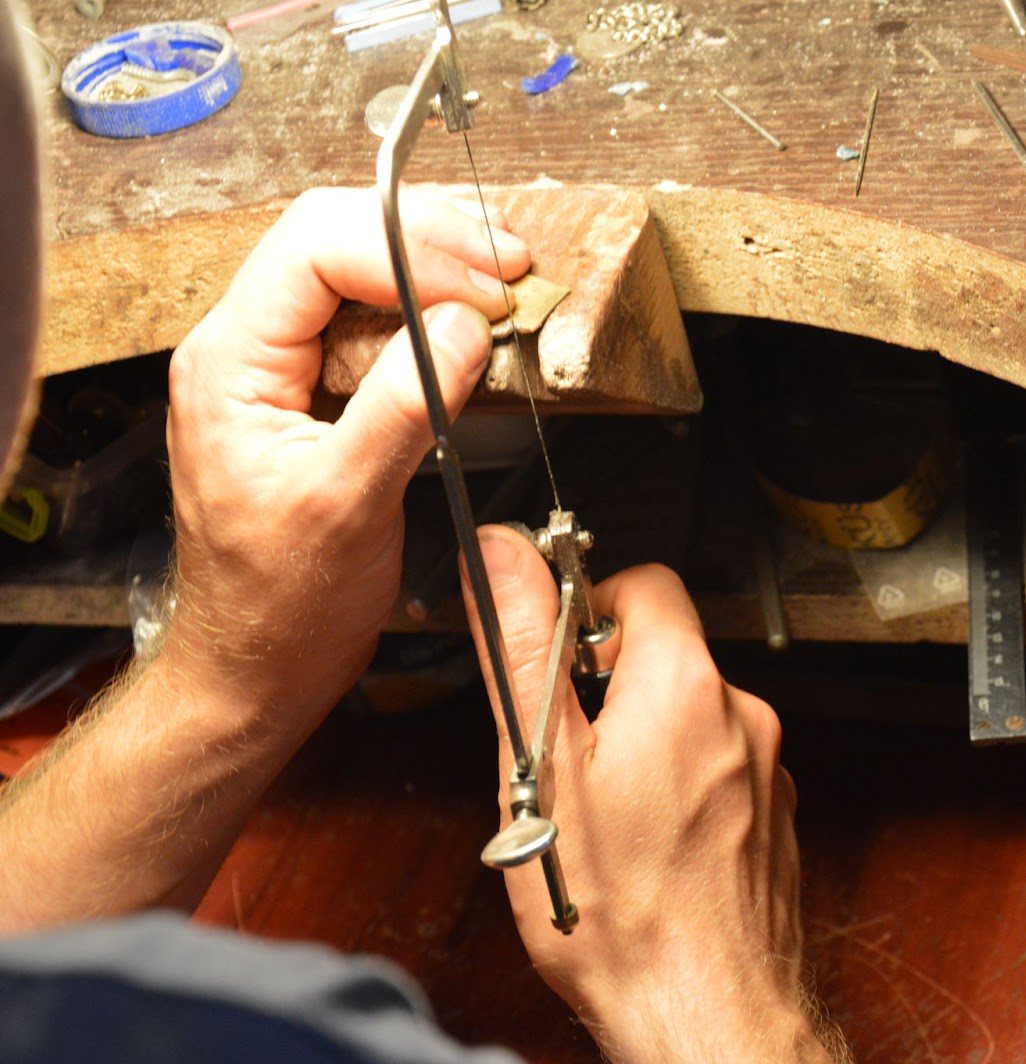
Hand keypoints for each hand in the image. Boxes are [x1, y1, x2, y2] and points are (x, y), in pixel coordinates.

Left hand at [164, 186, 530, 729]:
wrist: (259, 664)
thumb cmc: (279, 605)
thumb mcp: (347, 506)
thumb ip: (402, 405)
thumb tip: (462, 326)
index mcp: (230, 362)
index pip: (315, 247)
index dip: (410, 250)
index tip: (485, 287)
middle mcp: (244, 348)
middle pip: (334, 237)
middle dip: (429, 239)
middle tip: (510, 266)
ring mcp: (277, 366)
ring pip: (354, 270)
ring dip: (435, 267)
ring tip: (503, 284)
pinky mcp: (311, 389)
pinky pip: (369, 322)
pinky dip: (429, 311)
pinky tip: (472, 323)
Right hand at [463, 530, 842, 1061]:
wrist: (706, 1011)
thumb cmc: (618, 910)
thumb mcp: (541, 764)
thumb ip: (523, 646)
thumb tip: (503, 556)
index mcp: (685, 685)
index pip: (646, 583)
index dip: (590, 603)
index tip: (556, 647)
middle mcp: (743, 716)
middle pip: (667, 656)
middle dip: (607, 689)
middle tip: (561, 756)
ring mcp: (767, 771)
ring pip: (690, 722)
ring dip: (642, 746)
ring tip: (600, 818)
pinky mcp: (773, 820)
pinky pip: (718, 774)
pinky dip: (679, 791)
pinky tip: (645, 848)